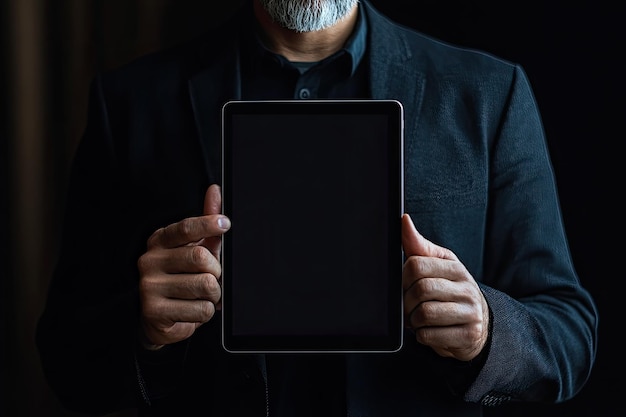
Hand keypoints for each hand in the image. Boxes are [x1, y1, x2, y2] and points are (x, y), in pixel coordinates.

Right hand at [137, 184, 229, 347]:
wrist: (159, 321)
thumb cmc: (181, 279)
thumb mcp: (194, 249)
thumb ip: (205, 223)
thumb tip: (214, 191)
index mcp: (159, 242)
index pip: (184, 228)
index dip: (207, 224)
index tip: (225, 224)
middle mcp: (149, 261)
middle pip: (200, 258)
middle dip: (216, 272)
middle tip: (213, 279)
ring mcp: (149, 286)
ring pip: (205, 285)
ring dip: (213, 294)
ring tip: (202, 296)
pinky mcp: (154, 311)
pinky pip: (200, 309)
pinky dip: (205, 313)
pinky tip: (192, 311)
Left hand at [401, 214, 488, 360]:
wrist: (476, 322)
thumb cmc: (449, 290)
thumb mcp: (437, 265)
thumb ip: (417, 245)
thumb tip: (404, 220)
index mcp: (455, 268)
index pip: (416, 265)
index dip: (403, 278)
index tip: (406, 285)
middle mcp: (466, 289)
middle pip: (420, 290)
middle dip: (406, 301)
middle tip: (409, 305)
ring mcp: (470, 313)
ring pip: (424, 314)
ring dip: (413, 320)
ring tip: (418, 318)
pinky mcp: (468, 335)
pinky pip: (430, 336)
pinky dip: (422, 336)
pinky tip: (429, 330)